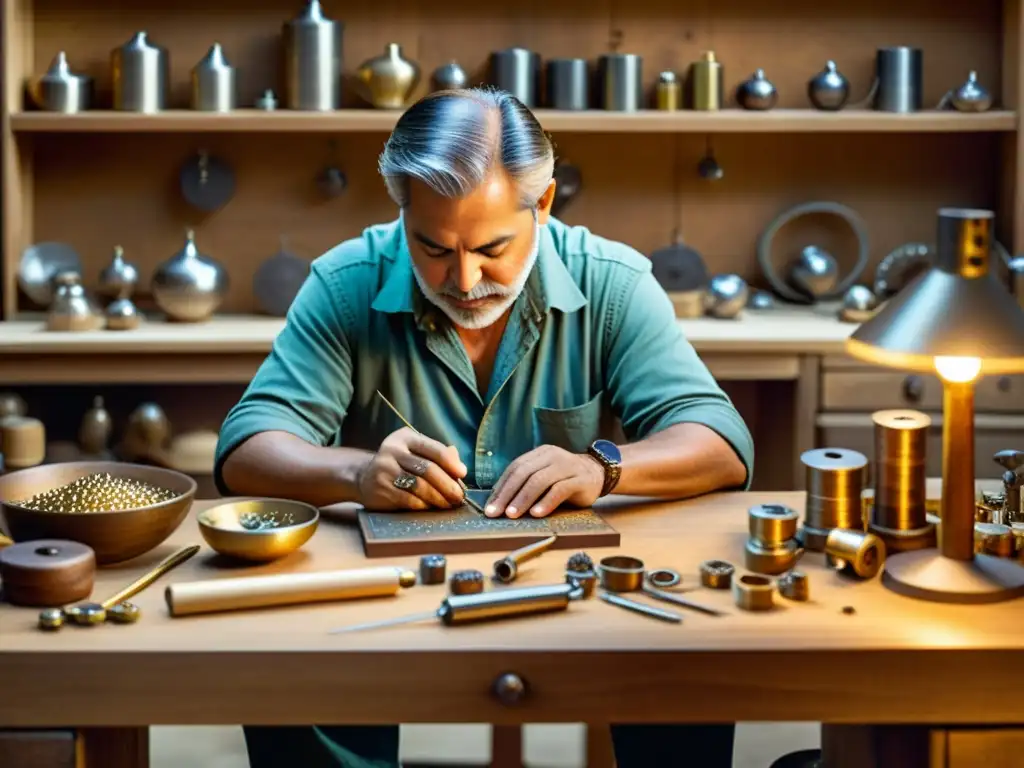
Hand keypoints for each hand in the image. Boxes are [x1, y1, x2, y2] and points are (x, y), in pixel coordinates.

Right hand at [357, 427, 466, 510]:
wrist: (363, 477)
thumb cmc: (399, 464)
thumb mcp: (415, 452)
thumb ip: (437, 455)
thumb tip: (460, 467)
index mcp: (405, 438)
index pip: (434, 449)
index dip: (451, 463)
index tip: (463, 474)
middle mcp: (393, 450)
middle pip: (428, 469)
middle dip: (448, 485)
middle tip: (459, 496)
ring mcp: (384, 469)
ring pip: (419, 486)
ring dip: (438, 498)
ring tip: (448, 504)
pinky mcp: (380, 488)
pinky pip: (408, 499)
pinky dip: (423, 505)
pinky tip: (430, 507)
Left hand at [484, 445, 604, 517]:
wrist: (598, 474)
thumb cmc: (565, 480)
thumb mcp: (544, 477)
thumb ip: (526, 484)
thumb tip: (499, 503)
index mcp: (540, 454)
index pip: (515, 468)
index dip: (501, 488)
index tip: (490, 507)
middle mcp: (552, 456)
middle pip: (524, 473)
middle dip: (507, 495)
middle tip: (496, 513)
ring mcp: (567, 465)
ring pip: (540, 480)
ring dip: (523, 499)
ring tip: (512, 515)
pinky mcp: (580, 479)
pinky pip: (560, 489)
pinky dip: (546, 502)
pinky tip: (537, 514)